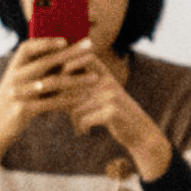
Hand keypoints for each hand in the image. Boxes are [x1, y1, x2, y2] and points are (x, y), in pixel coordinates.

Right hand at [0, 40, 84, 181]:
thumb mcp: (18, 83)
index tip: (65, 39)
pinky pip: (51, 103)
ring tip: (94, 77)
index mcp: (13, 67)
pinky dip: (69, 100)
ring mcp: (17, 94)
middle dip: (70, 53)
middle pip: (46, 62)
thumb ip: (34, 70)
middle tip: (90, 47)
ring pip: (52, 83)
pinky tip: (83, 98)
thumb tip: (64, 55)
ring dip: (76, 79)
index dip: (46, 42)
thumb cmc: (12, 102)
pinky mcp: (23, 110)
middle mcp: (14, 78)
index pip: (27, 48)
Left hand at [66, 53, 173, 176]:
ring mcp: (111, 96)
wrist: (139, 131)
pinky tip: (83, 132)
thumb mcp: (102, 94)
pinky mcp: (112, 112)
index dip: (71, 62)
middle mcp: (108, 82)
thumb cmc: (113, 114)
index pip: (87, 58)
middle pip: (75, 84)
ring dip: (73, 117)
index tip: (58, 76)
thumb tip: (51, 83)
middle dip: (62, 98)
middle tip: (56, 108)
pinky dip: (80, 126)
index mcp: (106, 75)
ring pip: (76, 105)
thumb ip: (83, 86)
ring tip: (75, 124)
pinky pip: (83, 118)